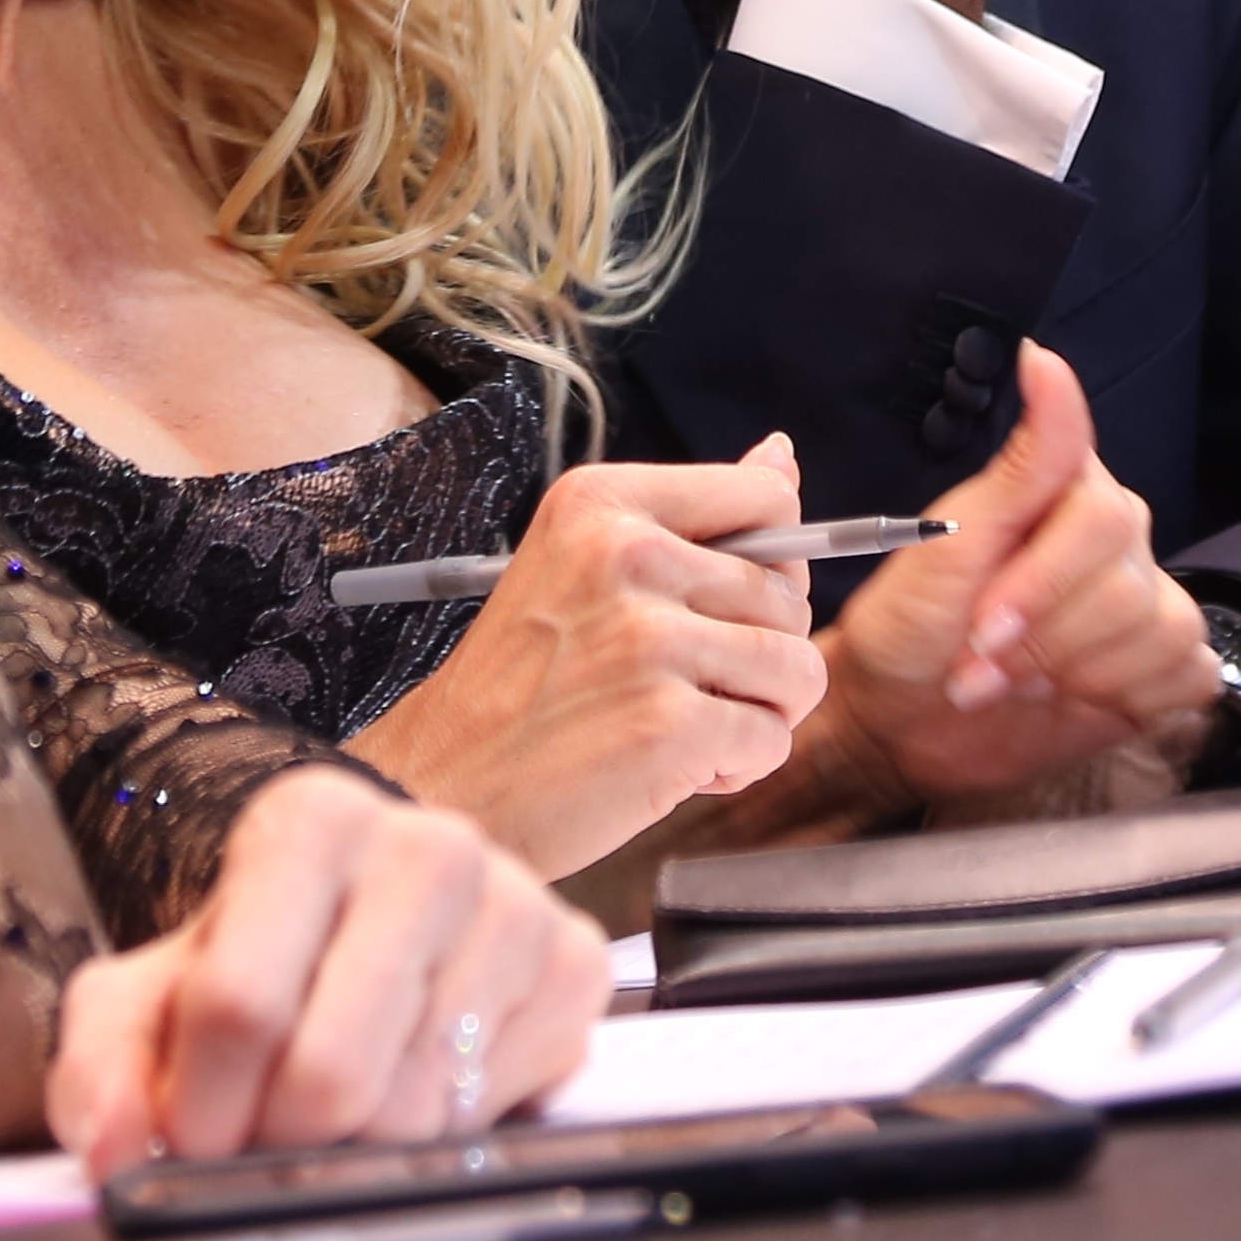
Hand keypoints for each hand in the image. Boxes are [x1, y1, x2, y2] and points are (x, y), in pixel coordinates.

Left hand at [42, 770, 605, 1171]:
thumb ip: (99, 1068)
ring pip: (417, 1109)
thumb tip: (112, 1144)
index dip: (202, 1108)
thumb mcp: (141, 1005)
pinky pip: (494, 1113)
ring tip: (336, 1105)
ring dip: (359, 1147)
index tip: (191, 1135)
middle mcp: (426, 843)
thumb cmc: (252, 971)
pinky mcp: (574, 967)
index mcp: (308, 821)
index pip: (238, 1004)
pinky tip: (413, 1085)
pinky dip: (441, 1133)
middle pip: (332, 1073)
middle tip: (263, 1135)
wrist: (357, 948)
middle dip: (280, 1140)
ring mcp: (514, 902)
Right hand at [338, 446, 823, 875]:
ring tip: (680, 725)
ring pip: (797, 668)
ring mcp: (648, 640)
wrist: (443, 785)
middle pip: (790, 595)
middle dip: (759, 654)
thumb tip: (782, 455)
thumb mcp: (583, 566)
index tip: (717, 605)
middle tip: (679, 685)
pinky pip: (773, 738)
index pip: (766, 496)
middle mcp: (626, 555)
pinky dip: (738, 766)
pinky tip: (672, 766)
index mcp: (601, 502)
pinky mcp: (668, 724)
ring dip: (757, 713)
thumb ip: (693, 518)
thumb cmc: (520, 685)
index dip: (769, 563)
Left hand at [798, 348, 1220, 816]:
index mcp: (1070, 494)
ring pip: (1163, 634)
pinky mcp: (1160, 668)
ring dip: (1075, 677)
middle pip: (1128, 588)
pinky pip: (1192, 673)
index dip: (1044, 583)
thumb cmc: (912, 623)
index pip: (1104, 516)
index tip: (984, 626)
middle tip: (981, 663)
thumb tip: (1044, 358)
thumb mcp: (950, 541)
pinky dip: (1130, 699)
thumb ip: (1023, 461)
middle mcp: (1118, 543)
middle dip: (1044, 643)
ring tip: (1017, 682)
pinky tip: (1077, 699)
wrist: (903, 717)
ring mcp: (1146, 605)